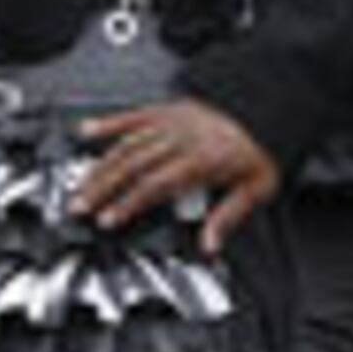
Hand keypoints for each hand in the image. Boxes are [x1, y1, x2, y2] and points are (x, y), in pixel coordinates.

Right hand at [75, 99, 279, 250]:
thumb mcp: (256, 187)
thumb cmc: (263, 148)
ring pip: (127, 144)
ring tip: (79, 184)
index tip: (108, 219)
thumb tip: (209, 244)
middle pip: (133, 165)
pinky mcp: (168, 109)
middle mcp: (183, 139)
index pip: (156, 185)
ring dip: (99, 165)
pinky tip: (87, 131)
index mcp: (203, 160)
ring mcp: (173, 123)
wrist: (272, 107)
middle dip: (102, 188)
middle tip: (79, 206)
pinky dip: (108, 123)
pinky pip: (134, 115)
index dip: (128, 203)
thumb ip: (229, 216)